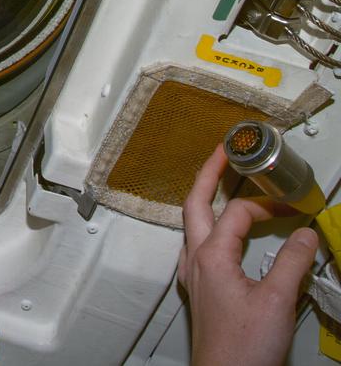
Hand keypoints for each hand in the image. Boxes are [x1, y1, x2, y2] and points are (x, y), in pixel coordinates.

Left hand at [179, 144, 318, 365]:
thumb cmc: (244, 347)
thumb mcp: (278, 300)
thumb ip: (293, 262)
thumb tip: (306, 234)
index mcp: (210, 256)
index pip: (236, 212)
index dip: (266, 204)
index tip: (292, 205)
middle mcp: (194, 260)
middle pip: (195, 203)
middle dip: (208, 174)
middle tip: (223, 153)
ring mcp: (193, 275)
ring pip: (192, 223)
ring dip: (206, 199)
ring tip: (220, 183)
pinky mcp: (199, 289)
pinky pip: (198, 244)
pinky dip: (210, 226)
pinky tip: (222, 232)